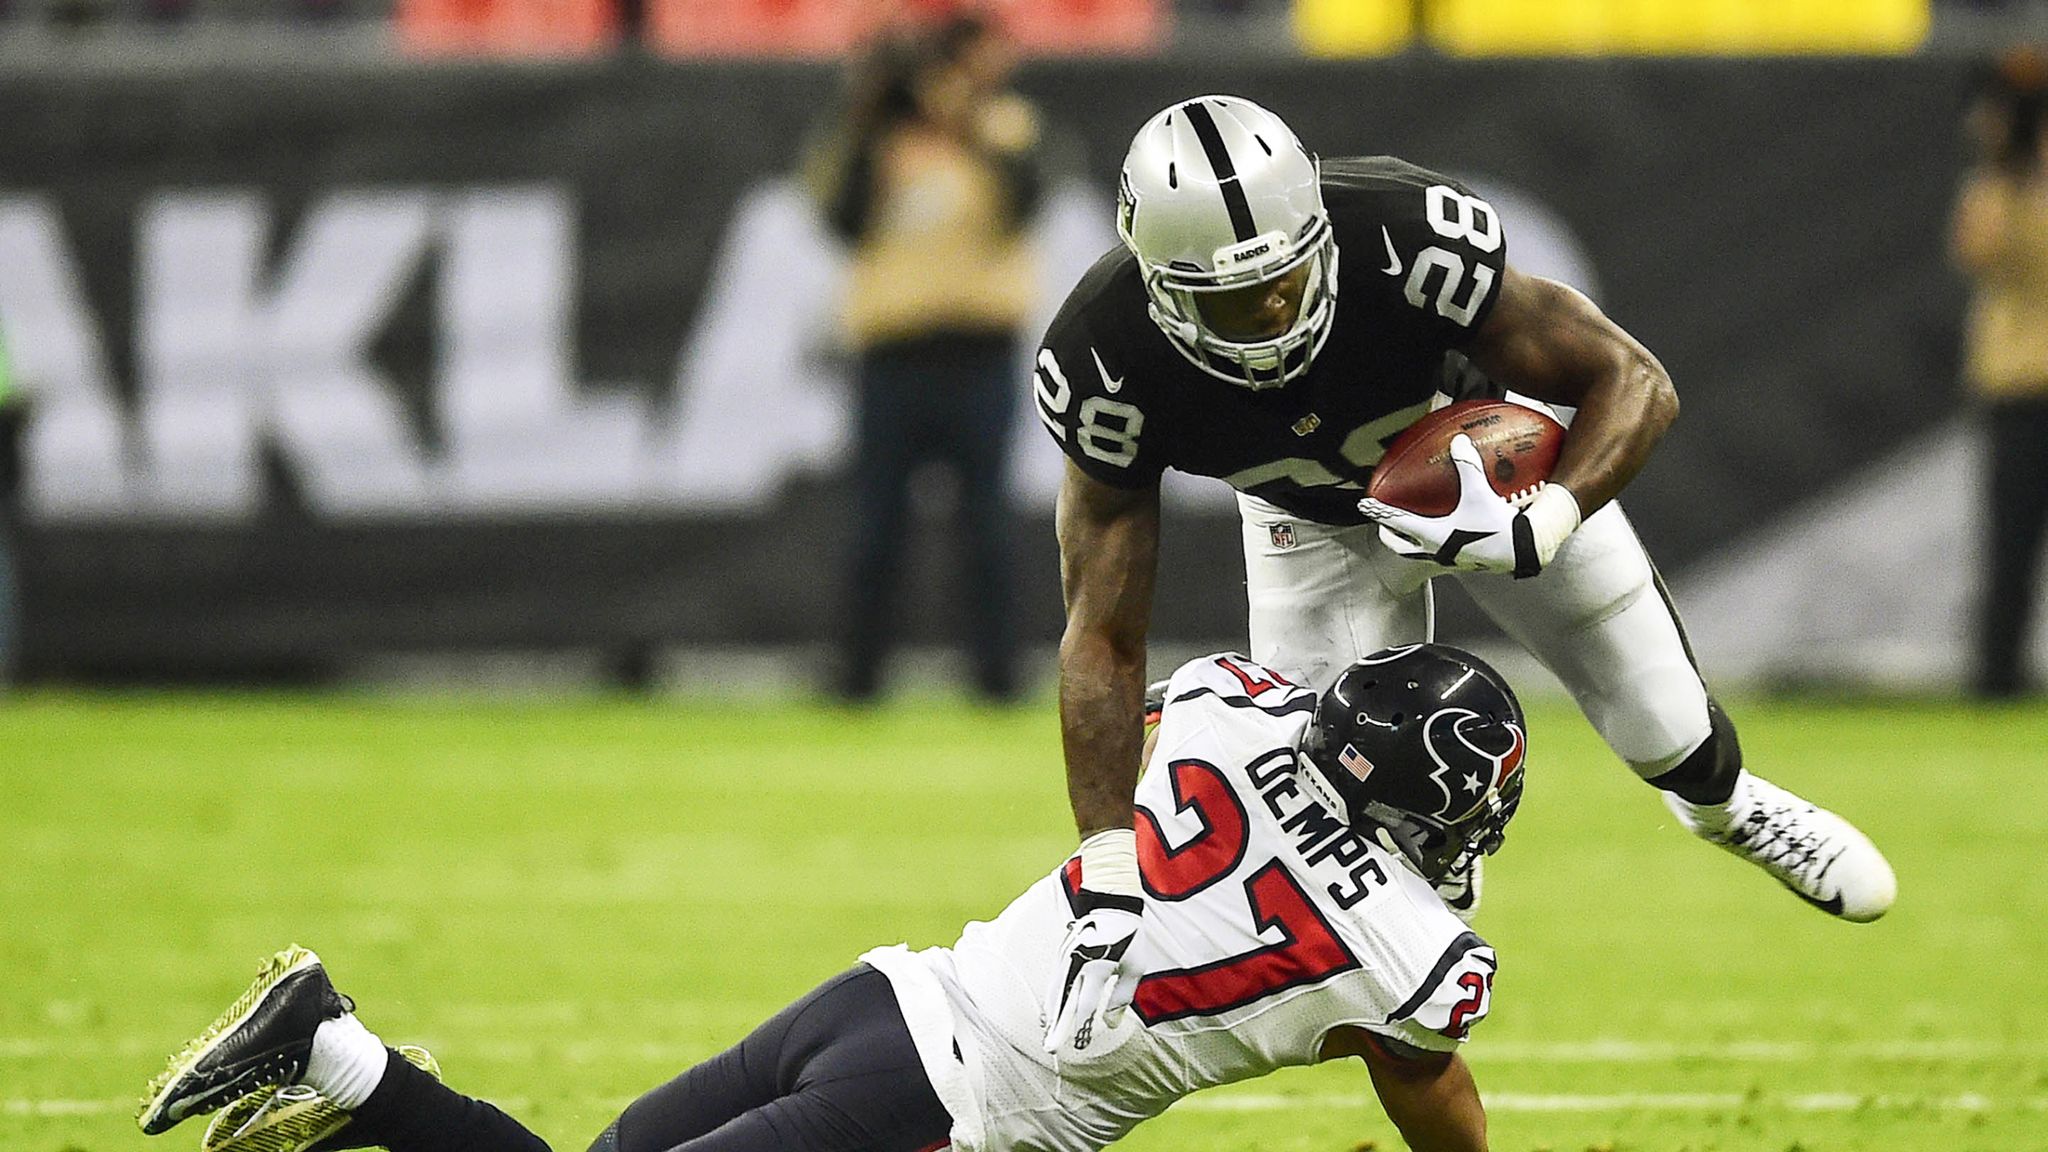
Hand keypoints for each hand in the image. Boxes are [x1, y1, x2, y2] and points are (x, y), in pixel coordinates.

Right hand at [1043, 889, 1142, 1054]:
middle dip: (1057, 1026)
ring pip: (1055, 991)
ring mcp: (1067, 959)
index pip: (1085, 1005)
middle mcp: (1076, 964)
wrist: (1112, 904)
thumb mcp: (1134, 968)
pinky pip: (1055, 981)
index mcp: (1095, 969)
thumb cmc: (1129, 937)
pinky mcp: (1063, 954)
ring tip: (1049, 1033)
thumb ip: (1121, 997)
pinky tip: (1052, 1011)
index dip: (1082, 1027)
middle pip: (1062, 1002)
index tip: (1081, 1045)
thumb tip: (1110, 1026)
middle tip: (1051, 1048)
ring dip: (1052, 1013)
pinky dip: (1052, 998)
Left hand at [1359, 434, 1576, 578]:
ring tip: (1408, 532)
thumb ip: (1468, 466)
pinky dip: (1436, 544)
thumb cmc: (1499, 527)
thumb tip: (1458, 441)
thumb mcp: (1480, 493)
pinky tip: (1447, 534)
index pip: (1396, 521)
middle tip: (1381, 525)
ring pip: (1418, 554)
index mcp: (1431, 535)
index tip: (1365, 505)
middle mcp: (1435, 551)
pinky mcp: (1464, 563)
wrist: (1525, 552)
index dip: (1379, 511)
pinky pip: (1441, 554)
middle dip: (1388, 534)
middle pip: (1400, 546)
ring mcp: (1449, 560)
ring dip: (1409, 543)